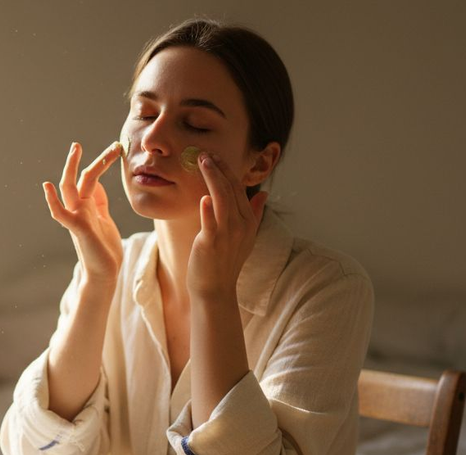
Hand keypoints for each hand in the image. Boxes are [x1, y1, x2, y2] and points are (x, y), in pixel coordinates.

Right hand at [43, 142, 123, 285]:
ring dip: (72, 168)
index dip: (100, 164)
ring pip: (71, 188)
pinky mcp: (77, 229)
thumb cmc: (104, 249)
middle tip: (78, 143)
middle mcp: (79, 209)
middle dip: (78, 161)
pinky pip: (60, 213)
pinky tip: (47, 186)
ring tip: (76, 149)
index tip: (114, 150)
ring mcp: (77, 217)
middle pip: (77, 179)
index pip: (90, 180)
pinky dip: (52, 200)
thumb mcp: (104, 219)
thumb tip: (97, 184)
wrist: (104, 273)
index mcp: (87, 206)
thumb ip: (99, 203)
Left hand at [187, 153, 268, 300]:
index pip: (239, 189)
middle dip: (219, 168)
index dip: (227, 170)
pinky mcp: (212, 242)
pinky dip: (208, 208)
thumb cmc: (225, 262)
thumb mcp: (245, 236)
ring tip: (202, 161)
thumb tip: (263, 194)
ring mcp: (227, 233)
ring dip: (212, 177)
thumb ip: (254, 213)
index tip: (215, 157)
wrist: (214, 289)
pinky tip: (203, 196)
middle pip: (231, 189)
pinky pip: (211, 221)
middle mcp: (241, 225)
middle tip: (205, 153)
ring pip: (222, 197)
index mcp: (249, 221)